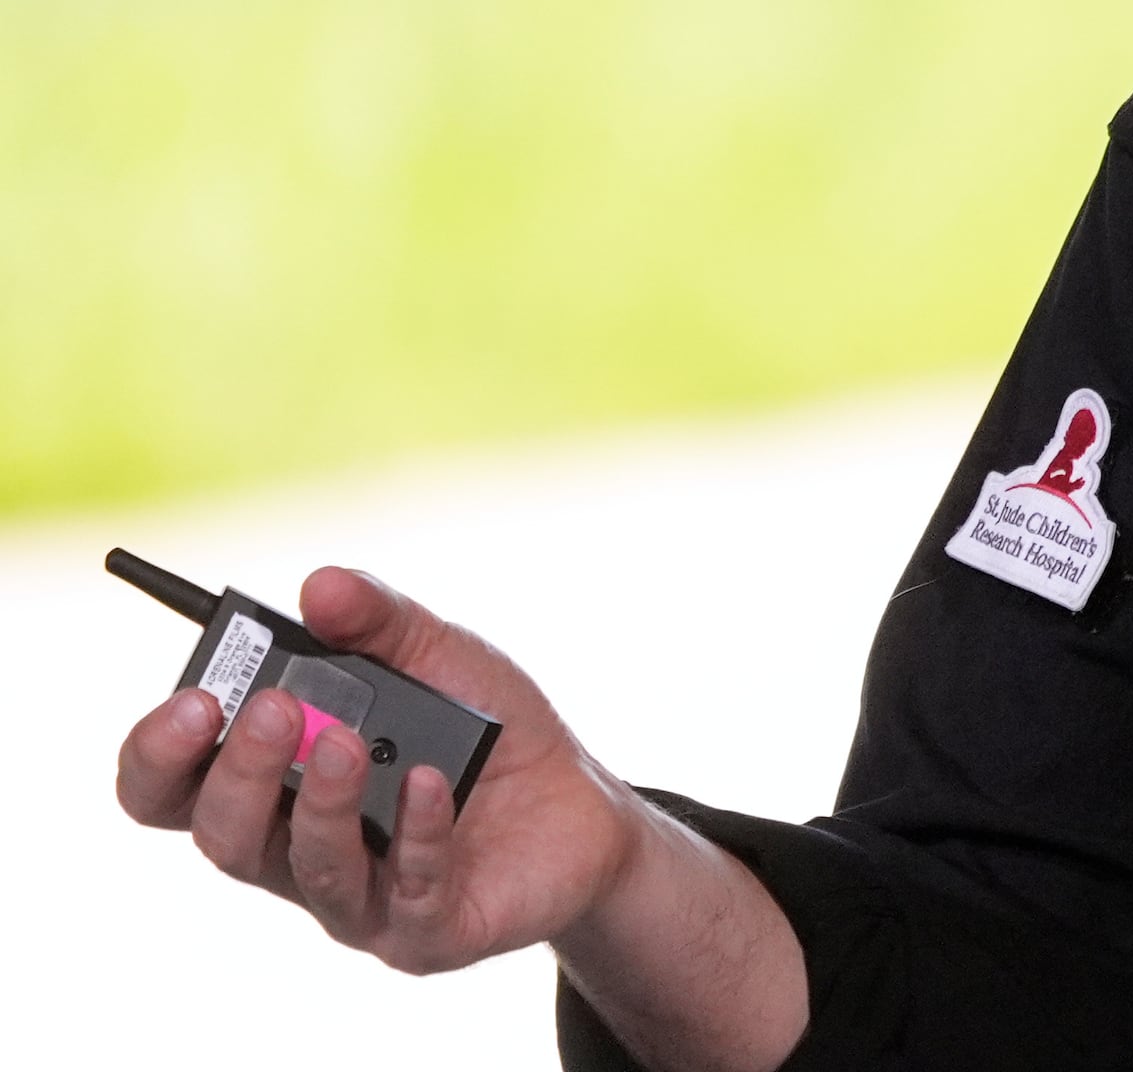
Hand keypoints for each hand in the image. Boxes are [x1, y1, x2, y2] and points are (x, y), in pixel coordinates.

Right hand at [114, 567, 641, 973]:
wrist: (585, 806)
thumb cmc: (490, 731)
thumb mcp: (440, 657)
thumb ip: (379, 622)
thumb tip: (321, 587)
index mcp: (272, 785)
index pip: (171, 788)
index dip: (160, 753)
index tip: (195, 700)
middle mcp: (296, 850)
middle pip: (220, 833)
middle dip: (238, 771)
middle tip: (276, 709)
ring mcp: (358, 899)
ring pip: (307, 867)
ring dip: (321, 802)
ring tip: (348, 742)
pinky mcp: (425, 932)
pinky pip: (406, 892)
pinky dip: (417, 833)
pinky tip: (434, 783)